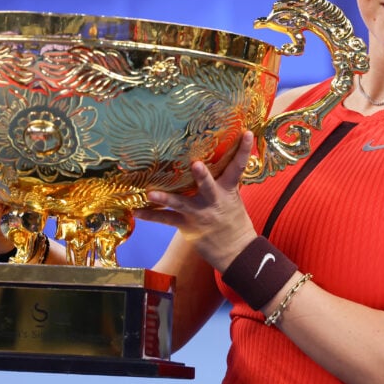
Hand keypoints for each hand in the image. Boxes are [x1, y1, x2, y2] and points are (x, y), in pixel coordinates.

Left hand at [135, 131, 257, 271]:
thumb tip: (214, 153)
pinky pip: (166, 219)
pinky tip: (136, 211)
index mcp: (227, 189)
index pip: (237, 167)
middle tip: (196, 165)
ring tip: (151, 193)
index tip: (246, 133)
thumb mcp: (233, 197)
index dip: (243, 149)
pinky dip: (150, 215)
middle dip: (202, 176)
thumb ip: (222, 178)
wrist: (236, 250)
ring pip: (181, 203)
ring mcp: (199, 214)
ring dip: (165, 199)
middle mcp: (213, 200)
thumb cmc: (233, 219)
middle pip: (208, 186)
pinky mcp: (187, 226)